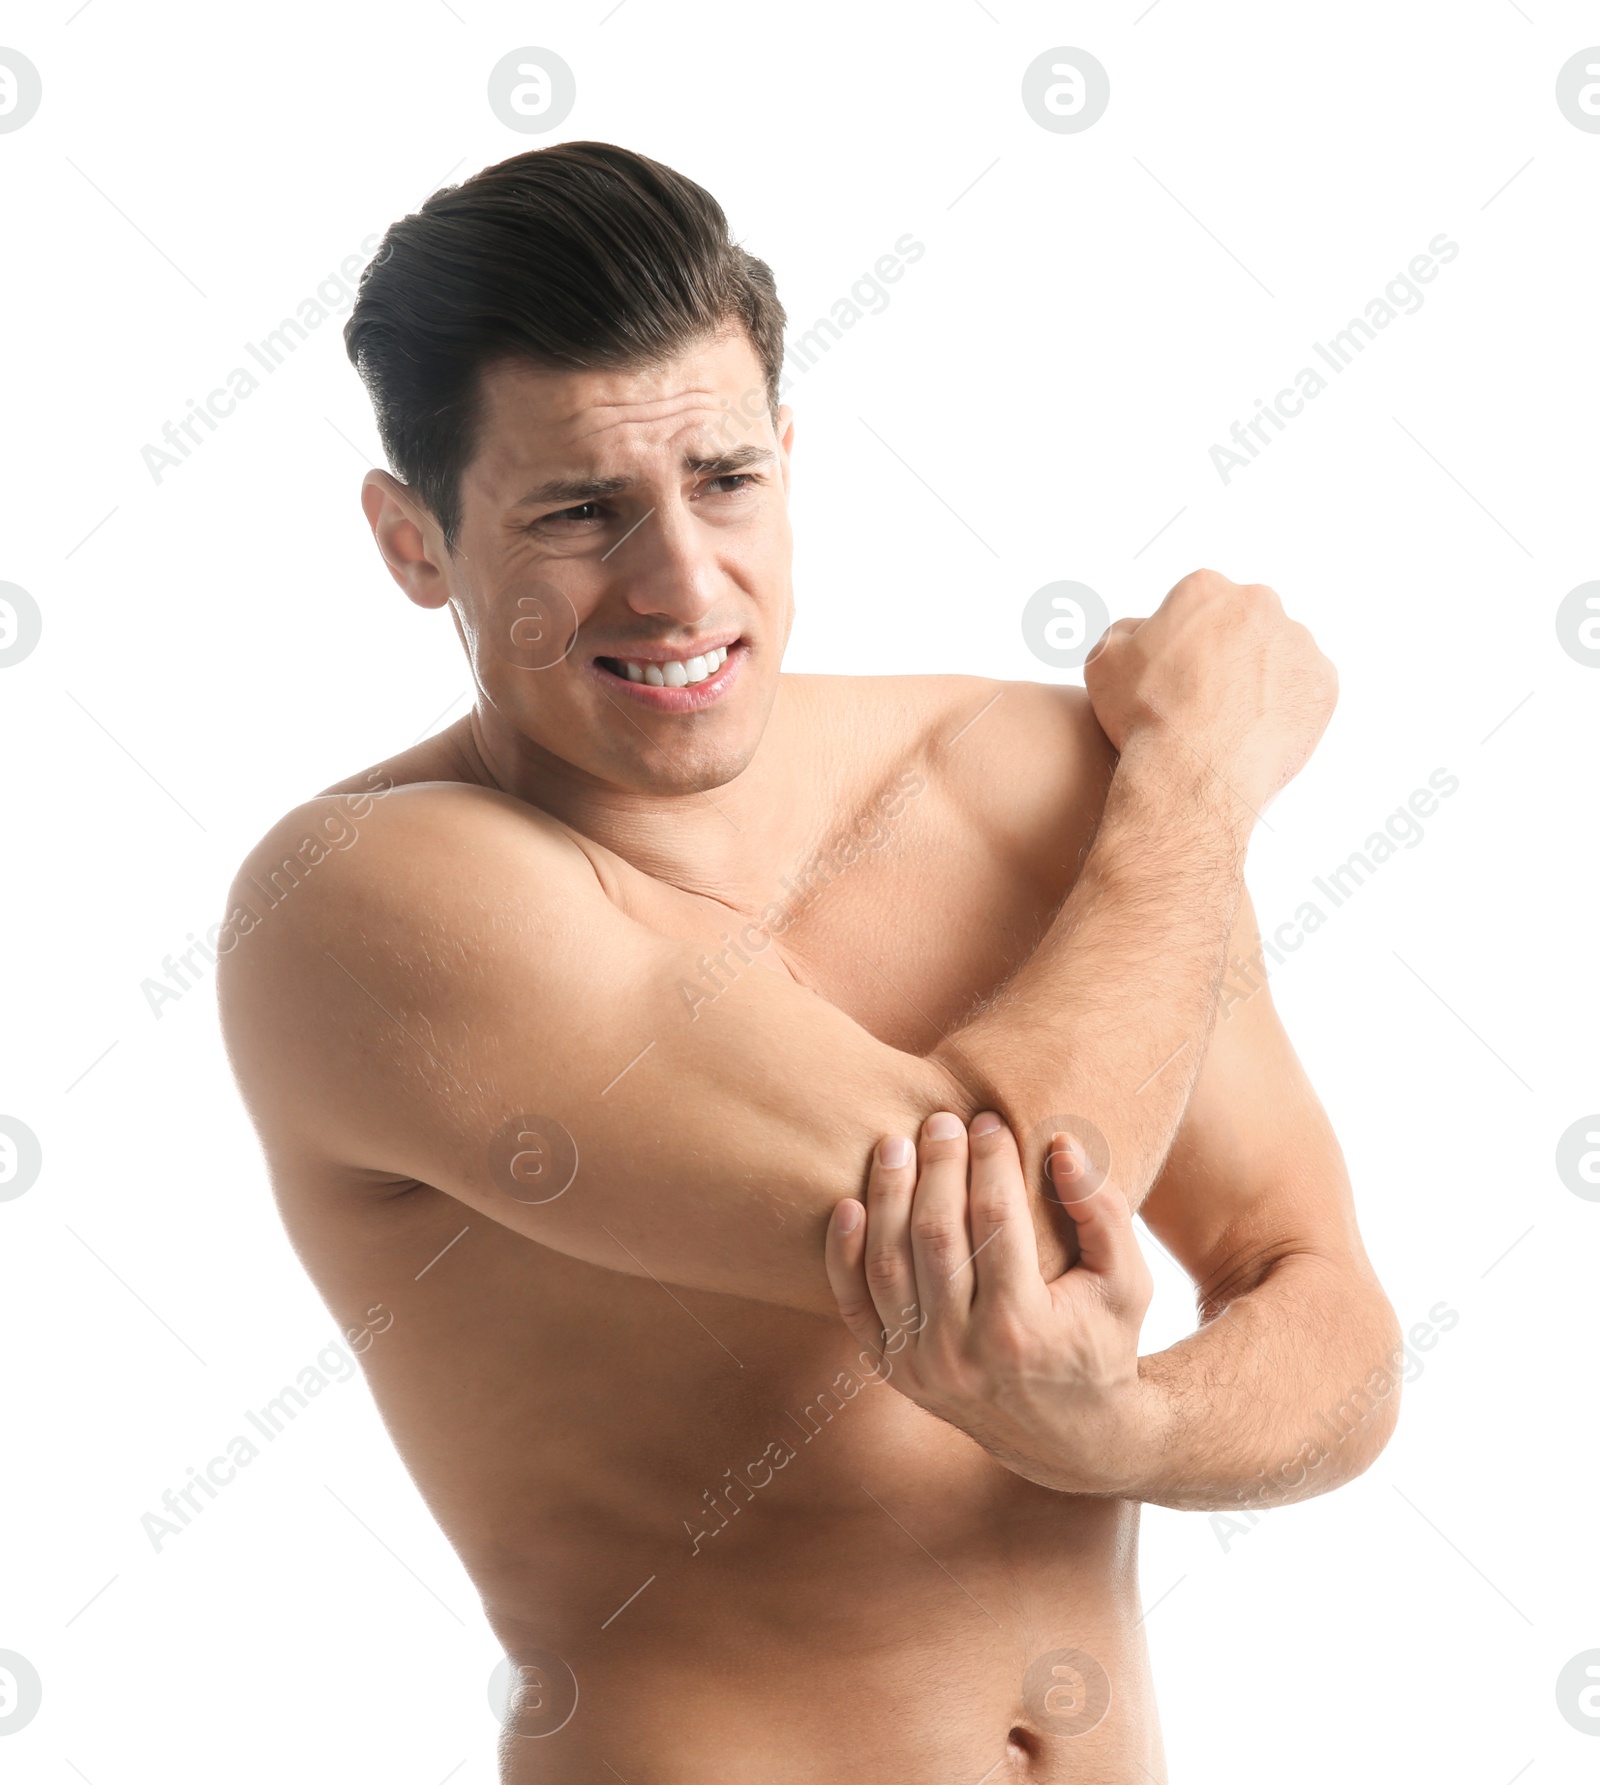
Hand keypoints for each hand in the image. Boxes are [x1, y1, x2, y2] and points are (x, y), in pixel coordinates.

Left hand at [824, 1110, 1159, 1496]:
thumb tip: (1062, 1145)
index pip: (996, 1222)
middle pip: (935, 1235)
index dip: (989, 1162)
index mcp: (1022, 1329)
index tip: (988, 1120)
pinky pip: (854, 1305)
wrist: (1071, 1439)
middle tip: (941, 1121)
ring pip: (887, 1263)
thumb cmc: (1103, 1343)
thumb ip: (1101, 1211)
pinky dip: (843, 1254)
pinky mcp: (892, 1370)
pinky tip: (849, 1203)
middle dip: (936, 1167)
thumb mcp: (1128, 1282)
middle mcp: (961, 1352)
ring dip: (886, 1196)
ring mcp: (919, 1366)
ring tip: (895, 1145)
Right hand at [1084, 568, 1336, 819]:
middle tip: (1204, 697)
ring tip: (1230, 720)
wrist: (1192, 774)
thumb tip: (1145, 629)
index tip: (1176, 673)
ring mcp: (1297, 642)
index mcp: (1204, 588)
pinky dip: (1285, 706)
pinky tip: (1256, 731)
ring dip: (1259, 676)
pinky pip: (1304, 688)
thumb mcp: (1103, 662)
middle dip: (1226, 651)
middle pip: (1243, 622)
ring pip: (1277, 654)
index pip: (1196, 604)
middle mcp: (1258, 603)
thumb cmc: (1145, 718)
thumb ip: (1124, 632)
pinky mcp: (1323, 682)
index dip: (1182, 641)